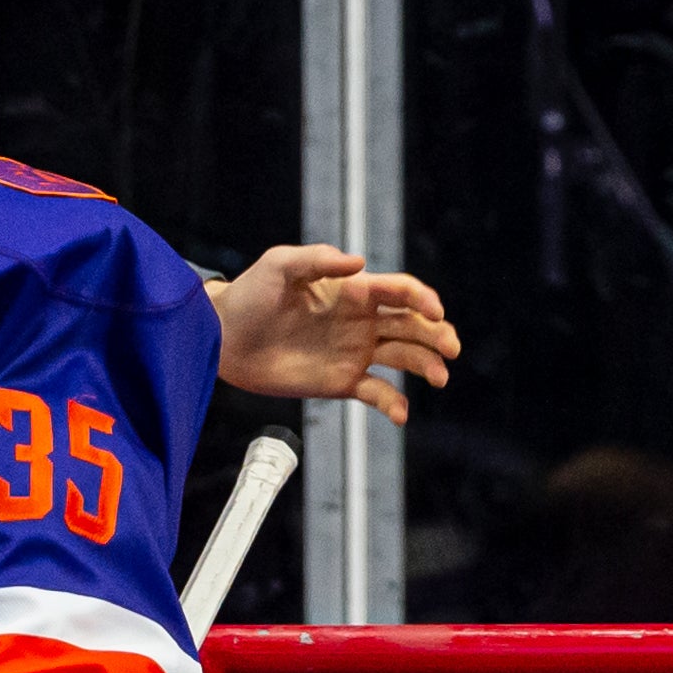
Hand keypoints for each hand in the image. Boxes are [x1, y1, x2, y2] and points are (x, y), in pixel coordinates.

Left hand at [207, 245, 459, 424]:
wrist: (222, 337)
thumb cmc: (249, 294)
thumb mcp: (279, 265)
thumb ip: (318, 259)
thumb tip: (359, 263)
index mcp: (354, 291)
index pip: (401, 291)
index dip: (422, 299)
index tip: (434, 312)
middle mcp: (361, 321)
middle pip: (413, 325)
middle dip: (437, 334)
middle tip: (450, 348)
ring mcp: (354, 351)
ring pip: (405, 357)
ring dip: (427, 365)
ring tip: (439, 377)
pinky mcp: (341, 381)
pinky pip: (378, 392)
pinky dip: (394, 403)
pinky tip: (400, 414)